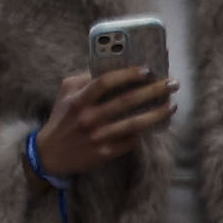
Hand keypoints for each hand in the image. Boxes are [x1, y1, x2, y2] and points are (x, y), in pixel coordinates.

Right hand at [41, 64, 172, 167]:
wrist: (50, 155)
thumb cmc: (62, 119)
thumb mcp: (65, 94)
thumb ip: (85, 79)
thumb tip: (113, 67)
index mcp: (79, 101)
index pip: (105, 82)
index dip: (128, 74)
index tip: (148, 70)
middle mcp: (88, 118)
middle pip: (126, 101)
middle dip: (153, 90)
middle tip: (172, 83)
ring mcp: (97, 137)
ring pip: (134, 124)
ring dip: (157, 114)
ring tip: (172, 105)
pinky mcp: (104, 153)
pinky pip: (130, 141)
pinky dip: (145, 133)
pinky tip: (157, 125)